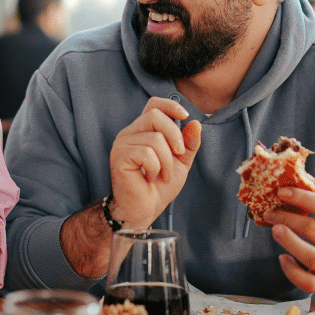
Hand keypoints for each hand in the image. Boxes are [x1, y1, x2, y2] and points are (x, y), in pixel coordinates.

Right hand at [108, 97, 201, 228]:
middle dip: (174, 136)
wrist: (145, 210)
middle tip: (179, 155)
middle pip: (155, 116)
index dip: (170, 105)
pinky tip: (151, 178)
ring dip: (167, 161)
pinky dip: (156, 168)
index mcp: (143, 130)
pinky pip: (146, 153)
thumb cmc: (159, 187)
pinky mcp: (119, 157)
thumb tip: (196, 123)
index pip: (153, 104)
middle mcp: (130, 133)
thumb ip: (189, 143)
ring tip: (164, 175)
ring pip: (154, 138)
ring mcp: (122, 144)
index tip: (185, 116)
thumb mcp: (181, 162)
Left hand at [262, 187, 314, 297]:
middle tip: (271, 213)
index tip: (282, 192)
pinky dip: (291, 270)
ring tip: (275, 230)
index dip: (301, 198)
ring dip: (289, 241)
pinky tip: (282, 258)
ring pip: (310, 257)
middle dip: (287, 218)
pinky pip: (307, 282)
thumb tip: (292, 193)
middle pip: (313, 230)